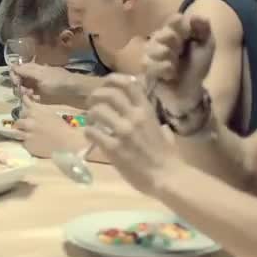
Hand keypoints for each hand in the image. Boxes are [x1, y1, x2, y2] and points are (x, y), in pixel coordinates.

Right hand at [10, 62, 75, 103]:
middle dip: (19, 86)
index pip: (17, 70)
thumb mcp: (40, 75)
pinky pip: (31, 94)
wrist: (73, 89)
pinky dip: (31, 96)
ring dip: (24, 91)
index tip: (16, 83)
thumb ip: (26, 72)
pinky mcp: (41, 93)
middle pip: (20, 79)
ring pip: (24, 87)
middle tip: (24, 92)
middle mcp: (33, 75)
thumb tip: (12, 66)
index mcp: (33, 68)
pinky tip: (35, 98)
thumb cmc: (56, 81)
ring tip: (30, 95)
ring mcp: (37, 84)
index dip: (14, 76)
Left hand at [16, 94, 85, 157]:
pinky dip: (26, 142)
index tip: (25, 112)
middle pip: (17, 121)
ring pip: (15, 132)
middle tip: (29, 127)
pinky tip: (34, 143)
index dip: (23, 110)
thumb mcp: (49, 112)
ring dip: (20, 133)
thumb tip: (26, 99)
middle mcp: (28, 121)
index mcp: (34, 111)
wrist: (66, 142)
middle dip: (22, 123)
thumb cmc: (61, 126)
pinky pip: (22, 142)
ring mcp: (26, 133)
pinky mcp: (27, 144)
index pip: (22, 106)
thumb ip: (37, 107)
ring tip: (26, 135)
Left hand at [86, 74, 175, 195]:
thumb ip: (156, 125)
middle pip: (109, 94)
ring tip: (90, 120)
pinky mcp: (114, 148)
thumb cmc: (168, 157)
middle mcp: (134, 116)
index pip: (129, 84)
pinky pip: (93, 132)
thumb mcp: (164, 133)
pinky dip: (88, 132)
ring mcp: (123, 132)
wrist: (167, 177)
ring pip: (98, 111)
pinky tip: (90, 136)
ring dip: (90, 114)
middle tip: (91, 102)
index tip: (106, 83)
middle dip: (96, 95)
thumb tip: (158, 126)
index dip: (113, 79)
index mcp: (147, 111)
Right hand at [145, 13, 214, 112]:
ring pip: (154, 48)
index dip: (182, 27)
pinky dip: (163, 69)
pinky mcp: (145, 69)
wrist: (190, 91)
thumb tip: (194, 16)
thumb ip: (203, 28)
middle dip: (175, 44)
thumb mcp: (206, 46)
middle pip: (163, 33)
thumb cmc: (196, 67)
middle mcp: (159, 40)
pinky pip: (149, 64)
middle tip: (181, 52)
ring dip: (169, 57)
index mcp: (174, 31)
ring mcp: (150, 54)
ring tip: (176, 65)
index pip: (174, 19)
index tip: (189, 36)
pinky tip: (170, 74)